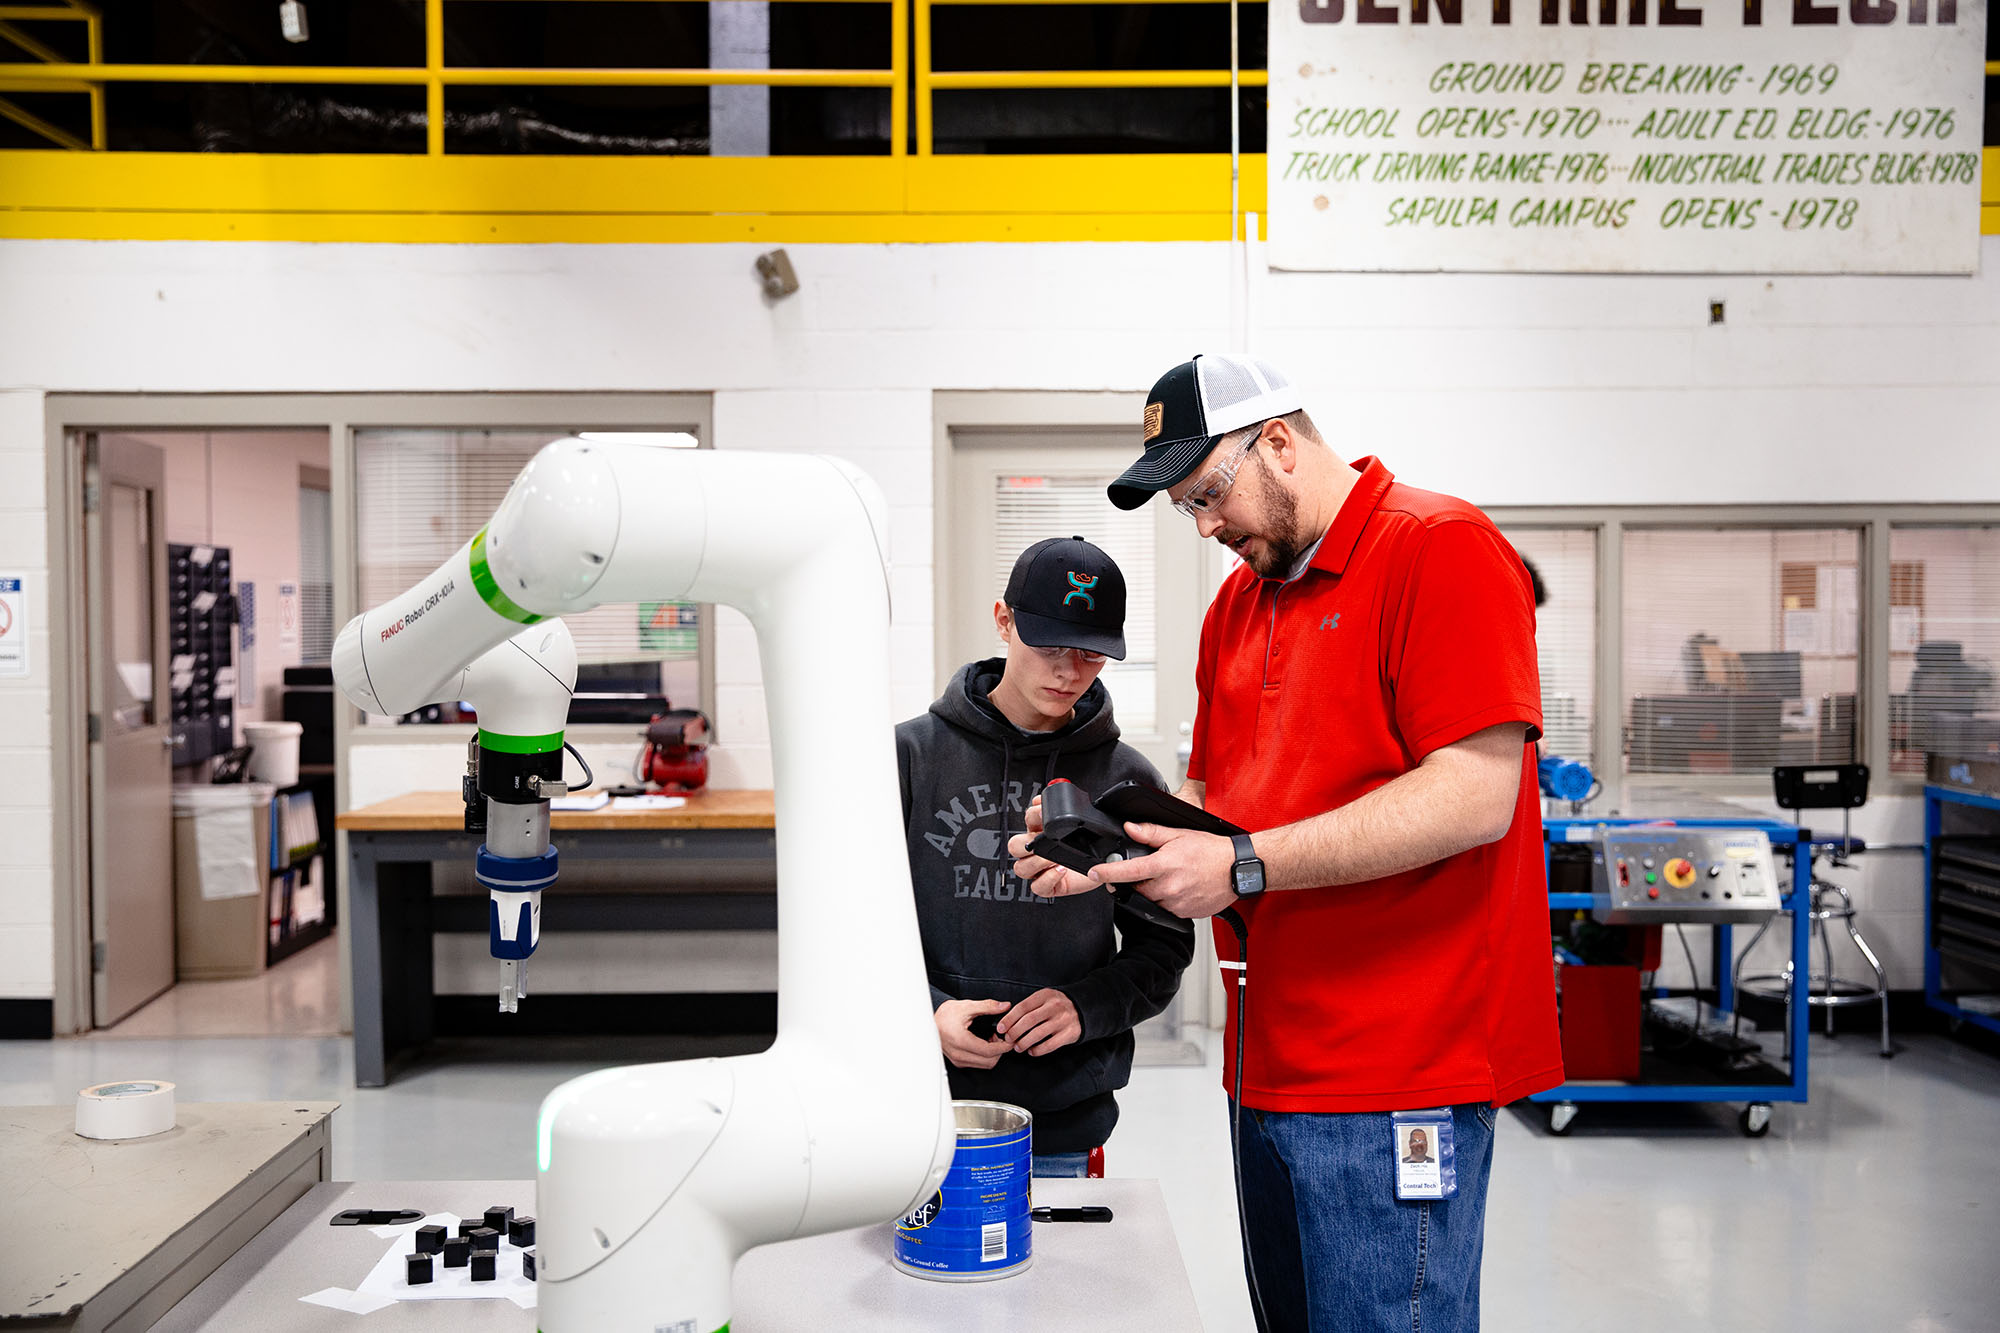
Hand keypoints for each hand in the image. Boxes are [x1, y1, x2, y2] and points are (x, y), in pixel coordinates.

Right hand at [936, 998, 1012, 1069]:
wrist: (928, 1022)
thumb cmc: (945, 1015)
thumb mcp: (966, 1006)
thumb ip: (987, 1006)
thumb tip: (1004, 1006)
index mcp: (961, 1041)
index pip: (989, 1052)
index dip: (1004, 1046)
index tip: (1010, 1039)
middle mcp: (959, 1054)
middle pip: (990, 1061)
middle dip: (1000, 1050)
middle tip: (1001, 1036)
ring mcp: (958, 1060)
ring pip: (985, 1065)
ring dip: (993, 1054)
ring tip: (992, 1039)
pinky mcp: (958, 1062)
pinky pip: (978, 1064)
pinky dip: (986, 1056)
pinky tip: (984, 1042)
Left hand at [999, 988, 1082, 1056]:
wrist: (1084, 1009)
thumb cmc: (1057, 1006)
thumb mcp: (1044, 999)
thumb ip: (1028, 1007)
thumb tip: (1006, 1021)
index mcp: (1045, 995)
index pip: (1022, 1007)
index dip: (1009, 1019)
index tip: (1000, 1028)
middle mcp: (1054, 1006)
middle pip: (1029, 1020)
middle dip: (1014, 1032)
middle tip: (1008, 1039)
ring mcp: (1063, 1020)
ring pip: (1038, 1034)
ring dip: (1024, 1042)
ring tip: (1017, 1047)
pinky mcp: (1070, 1033)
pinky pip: (1050, 1045)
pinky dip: (1038, 1050)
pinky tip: (1031, 1051)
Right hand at [1008, 794, 1110, 900]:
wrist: (1105, 866)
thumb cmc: (1092, 845)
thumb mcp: (1082, 823)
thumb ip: (1067, 806)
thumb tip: (1045, 798)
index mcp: (1042, 831)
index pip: (1027, 820)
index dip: (1032, 815)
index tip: (1043, 811)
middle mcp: (1038, 851)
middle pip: (1014, 846)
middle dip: (1023, 843)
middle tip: (1040, 840)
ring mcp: (1041, 870)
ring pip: (1021, 868)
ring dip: (1035, 862)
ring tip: (1051, 858)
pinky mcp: (1049, 886)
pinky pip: (1037, 886)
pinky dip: (1047, 879)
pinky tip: (1060, 870)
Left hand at [1091, 822, 1240, 919]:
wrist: (1238, 869)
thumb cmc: (1212, 851)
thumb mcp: (1179, 835)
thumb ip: (1151, 833)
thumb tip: (1130, 829)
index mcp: (1164, 865)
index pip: (1127, 871)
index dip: (1107, 872)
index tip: (1094, 872)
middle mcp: (1169, 887)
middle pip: (1137, 889)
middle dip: (1139, 881)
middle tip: (1154, 869)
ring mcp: (1177, 903)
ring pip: (1152, 901)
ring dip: (1154, 891)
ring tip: (1173, 877)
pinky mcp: (1185, 914)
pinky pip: (1167, 909)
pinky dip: (1169, 900)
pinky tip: (1182, 888)